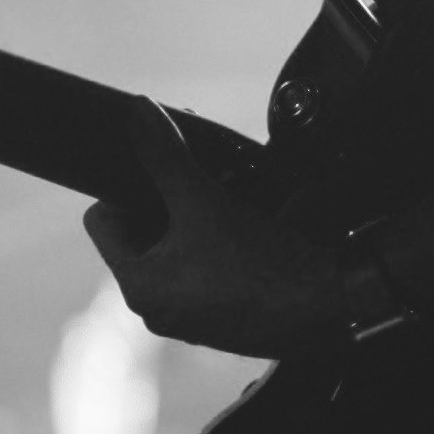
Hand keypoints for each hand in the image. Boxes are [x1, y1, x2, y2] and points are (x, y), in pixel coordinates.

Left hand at [84, 103, 343, 358]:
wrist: (332, 305)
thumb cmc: (262, 263)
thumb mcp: (206, 201)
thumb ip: (166, 156)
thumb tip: (137, 113)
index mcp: (140, 287)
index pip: (101, 220)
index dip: (124, 185)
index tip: (160, 166)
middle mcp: (159, 311)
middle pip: (139, 235)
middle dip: (162, 200)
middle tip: (194, 172)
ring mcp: (193, 320)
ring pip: (176, 252)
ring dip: (193, 219)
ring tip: (222, 193)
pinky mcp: (227, 320)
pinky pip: (205, 272)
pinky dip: (217, 244)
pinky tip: (246, 226)